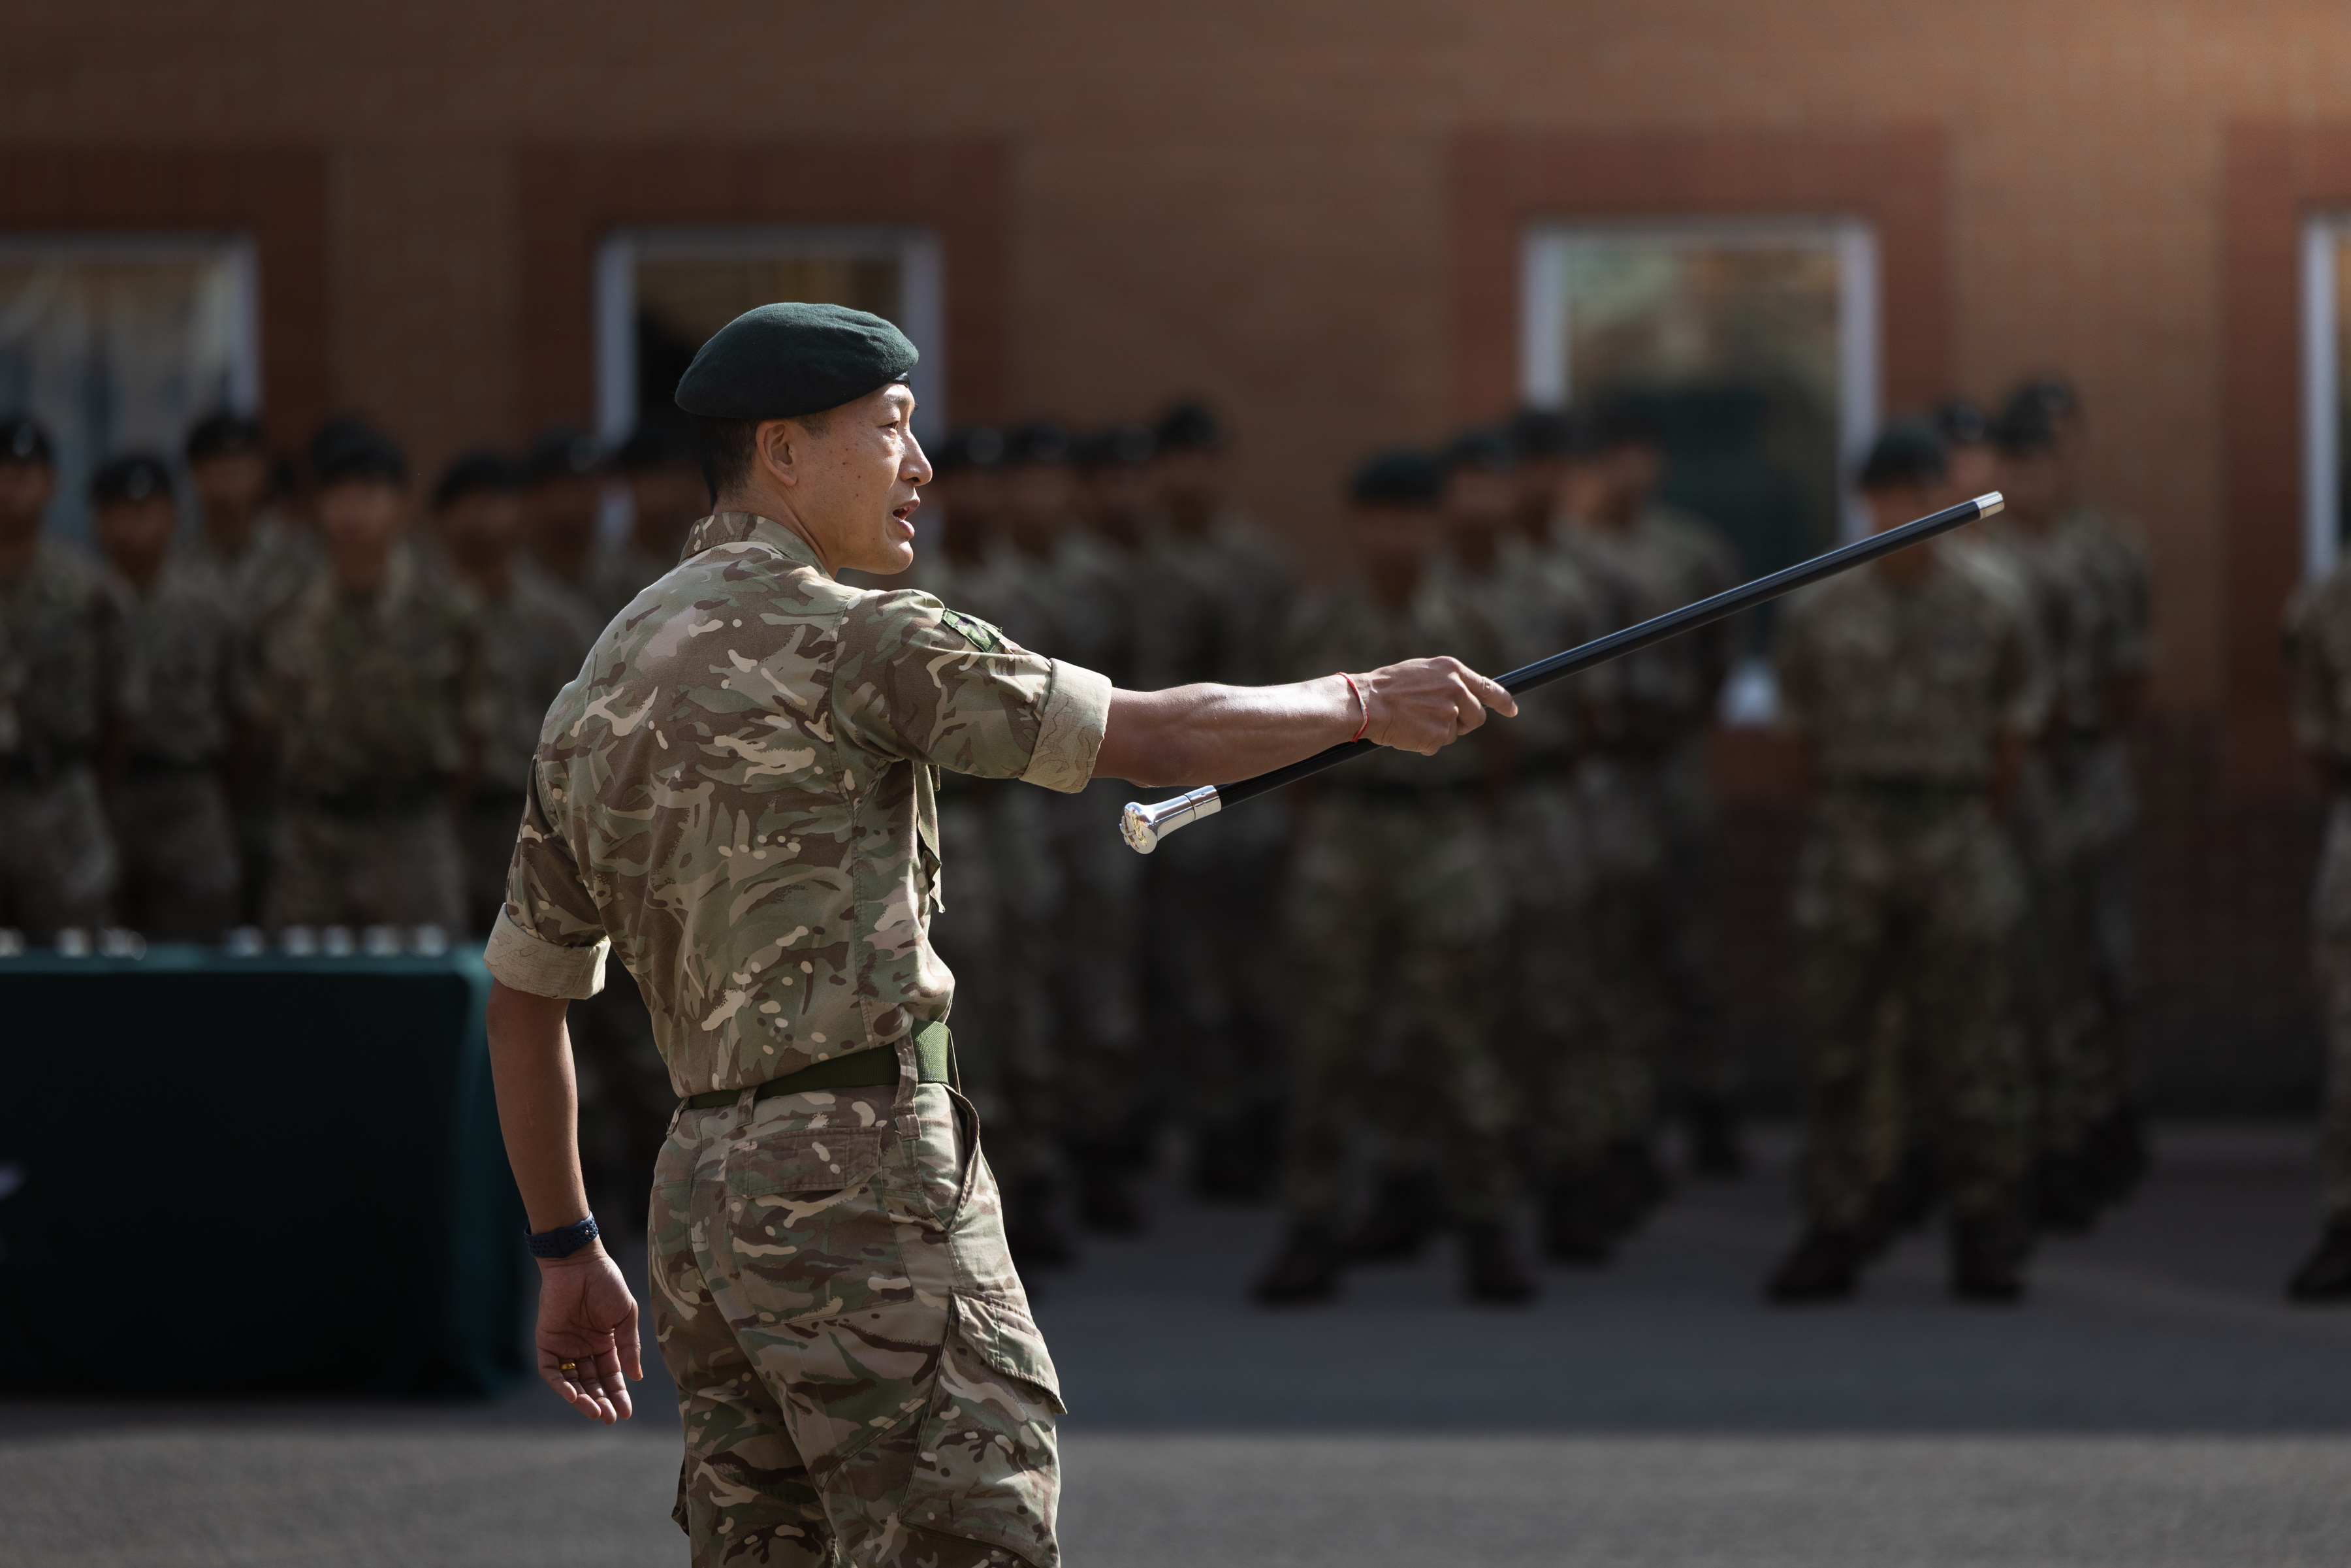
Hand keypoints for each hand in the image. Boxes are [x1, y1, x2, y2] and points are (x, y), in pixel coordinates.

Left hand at [534, 1246, 643, 1422]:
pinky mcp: (546, 1343)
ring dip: (583, 1398)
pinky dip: (560, 1384)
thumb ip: (629, 1345)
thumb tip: (635, 1377)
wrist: (579, 1262)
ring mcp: (565, 1347)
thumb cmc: (607, 1283)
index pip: (611, 1375)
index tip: (626, 1412)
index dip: (618, 1394)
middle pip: (592, 1383)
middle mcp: (584, 1349)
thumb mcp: (625, 1315)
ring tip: (595, 1411)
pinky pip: (551, 1370)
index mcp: (605, 1343)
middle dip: (602, 1401)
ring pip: (572, 1382)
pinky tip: (573, 1395)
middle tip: (610, 1418)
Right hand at [1356, 657, 1517, 755]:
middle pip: (1477, 717)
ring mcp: (1449, 715)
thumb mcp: (1423, 672)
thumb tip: (1465, 694)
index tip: (1512, 710)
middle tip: (1441, 721)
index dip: (1503, 701)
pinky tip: (1408, 731)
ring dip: (1440, 732)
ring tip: (1414, 720)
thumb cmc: (1388, 686)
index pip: (1488, 688)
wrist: (1366, 702)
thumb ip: (1447, 681)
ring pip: (1456, 733)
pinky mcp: (1438, 736)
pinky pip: (1438, 745)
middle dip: (1465, 723)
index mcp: (1453, 671)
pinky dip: (1424, 742)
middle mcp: (1456, 691)